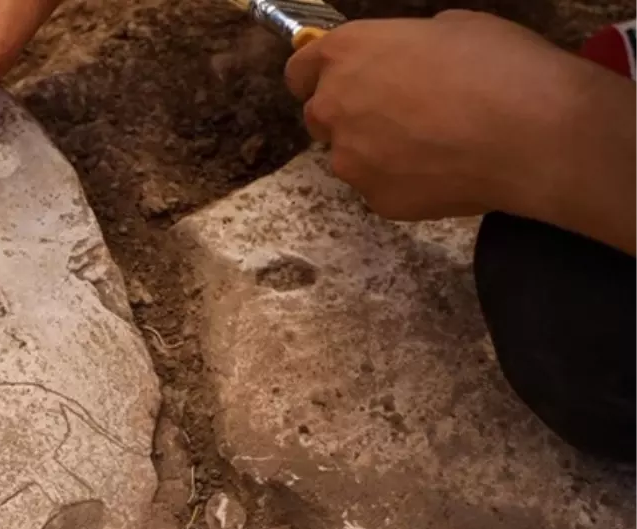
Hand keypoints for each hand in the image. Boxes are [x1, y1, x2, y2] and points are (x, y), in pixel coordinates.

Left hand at [283, 10, 587, 220]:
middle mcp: (334, 106)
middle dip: (349, 115)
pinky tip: (444, 171)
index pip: (299, 70)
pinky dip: (403, 181)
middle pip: (320, 116)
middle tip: (398, 115)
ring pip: (350, 156)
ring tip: (432, 145)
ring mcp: (350, 159)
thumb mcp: (451, 28)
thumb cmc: (498, 66)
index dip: (316, 77)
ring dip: (376, 151)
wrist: (531, 134)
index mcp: (346, 53)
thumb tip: (406, 60)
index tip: (335, 82)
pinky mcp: (375, 198)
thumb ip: (406, 46)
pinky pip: (380, 187)